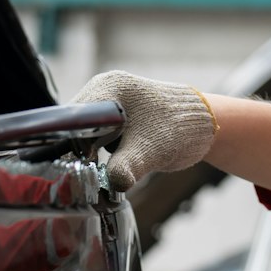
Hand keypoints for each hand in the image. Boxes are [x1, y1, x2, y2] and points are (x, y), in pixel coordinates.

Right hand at [69, 71, 217, 191]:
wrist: (204, 127)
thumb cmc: (179, 131)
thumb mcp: (149, 152)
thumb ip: (126, 168)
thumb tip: (111, 184)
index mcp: (109, 87)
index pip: (71, 115)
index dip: (66, 141)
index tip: (69, 166)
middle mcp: (104, 88)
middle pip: (73, 122)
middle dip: (74, 148)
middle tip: (77, 173)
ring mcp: (109, 99)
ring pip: (81, 129)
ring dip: (83, 150)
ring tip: (90, 169)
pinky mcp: (114, 114)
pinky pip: (93, 133)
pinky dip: (94, 149)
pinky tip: (99, 164)